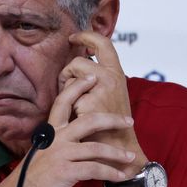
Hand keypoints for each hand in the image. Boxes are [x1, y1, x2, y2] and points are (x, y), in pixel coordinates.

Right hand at [6, 75, 136, 186]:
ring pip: (96, 147)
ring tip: (130, 157)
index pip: (63, 101)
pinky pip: (94, 169)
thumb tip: (77, 138)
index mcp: (50, 131)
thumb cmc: (31, 177)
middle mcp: (56, 139)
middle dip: (112, 119)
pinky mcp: (64, 172)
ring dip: (117, 153)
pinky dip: (110, 173)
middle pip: (89, 120)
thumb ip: (59, 142)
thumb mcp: (44, 152)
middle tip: (128, 120)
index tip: (91, 77)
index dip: (77, 87)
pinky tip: (119, 176)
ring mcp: (60, 154)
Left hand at [58, 31, 146, 176]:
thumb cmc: (113, 126)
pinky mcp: (89, 103)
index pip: (103, 43)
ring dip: (66, 89)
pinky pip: (67, 97)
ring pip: (71, 77)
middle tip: (68, 87)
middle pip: (78, 61)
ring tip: (75, 106)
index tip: (73, 37)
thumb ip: (98, 79)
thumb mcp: (112, 95)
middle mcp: (111, 77)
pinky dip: (69, 108)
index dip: (87, 36)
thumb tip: (77, 67)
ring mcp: (101, 89)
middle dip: (67, 73)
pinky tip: (78, 119)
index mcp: (117, 73)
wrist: (120, 151)